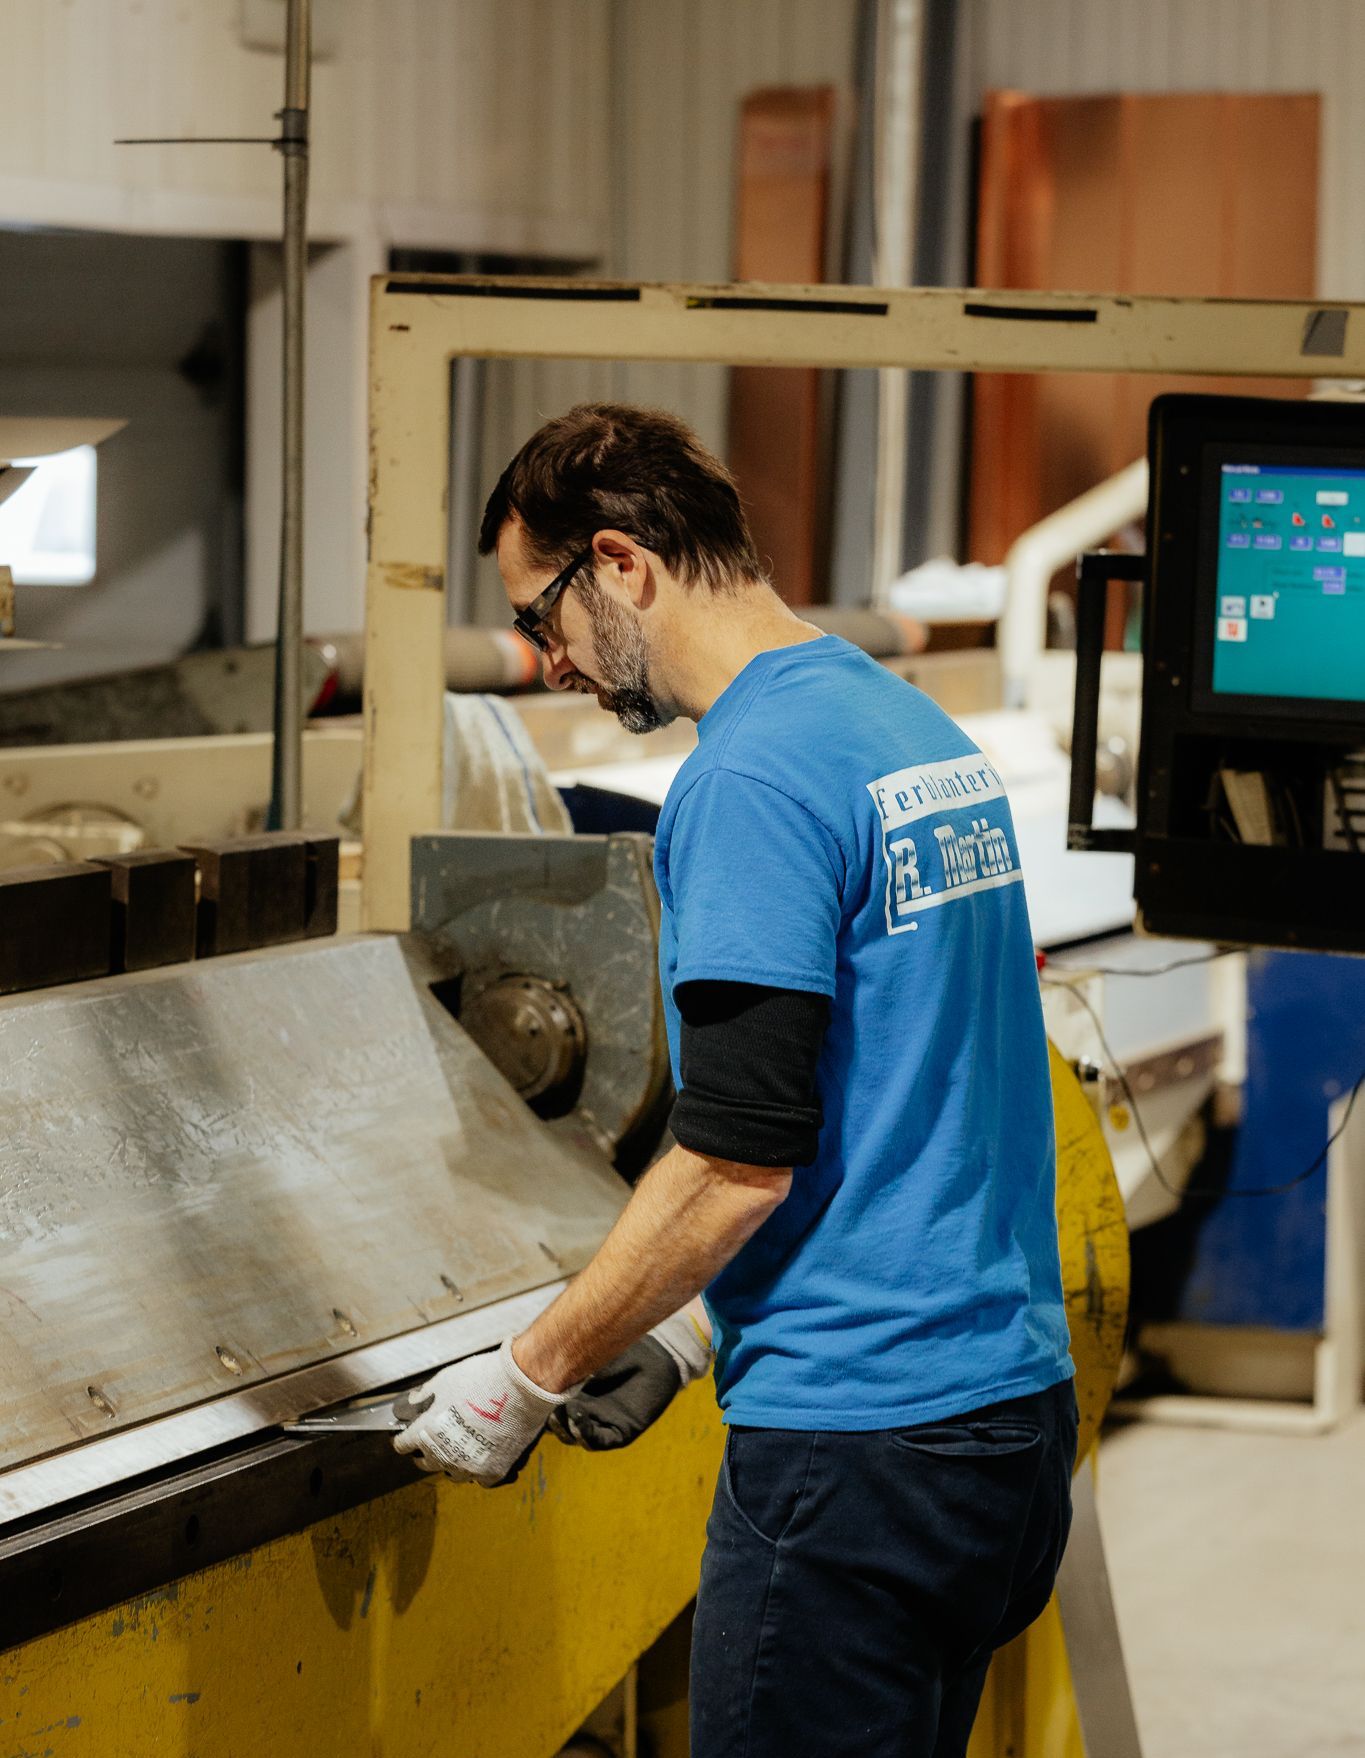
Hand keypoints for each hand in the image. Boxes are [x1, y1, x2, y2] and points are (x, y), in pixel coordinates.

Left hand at [393, 1339, 569, 1485]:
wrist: (521, 1384)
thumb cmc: (483, 1378)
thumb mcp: (444, 1380)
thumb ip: (423, 1396)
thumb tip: (412, 1404)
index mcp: (427, 1431)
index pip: (403, 1444)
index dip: (403, 1438)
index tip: (405, 1436)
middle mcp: (445, 1454)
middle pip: (425, 1462)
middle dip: (423, 1451)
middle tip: (428, 1442)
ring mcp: (469, 1466)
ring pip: (451, 1473)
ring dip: (449, 1462)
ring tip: (455, 1450)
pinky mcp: (493, 1470)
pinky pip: (478, 1479)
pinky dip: (477, 1470)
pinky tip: (478, 1458)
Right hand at [550, 1306, 711, 1451]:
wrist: (661, 1351)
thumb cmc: (627, 1346)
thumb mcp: (593, 1351)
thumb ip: (570, 1359)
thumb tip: (537, 1356)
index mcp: (575, 1391)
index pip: (550, 1406)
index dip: (537, 1405)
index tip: (526, 1394)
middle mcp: (586, 1409)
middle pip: (558, 1425)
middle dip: (548, 1418)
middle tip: (543, 1404)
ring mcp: (603, 1422)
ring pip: (575, 1436)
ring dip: (565, 1427)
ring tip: (562, 1411)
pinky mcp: (622, 1431)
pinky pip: (600, 1441)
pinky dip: (586, 1434)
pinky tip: (579, 1419)